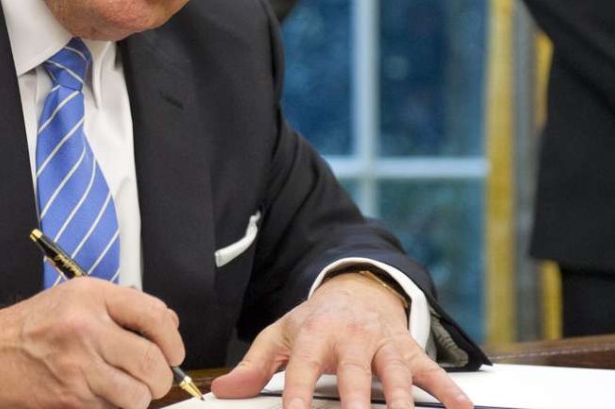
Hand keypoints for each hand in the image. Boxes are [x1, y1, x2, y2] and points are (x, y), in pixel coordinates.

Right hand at [0, 278, 184, 407]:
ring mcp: (79, 366)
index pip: (154, 316)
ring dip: (140, 397)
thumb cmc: (31, 327)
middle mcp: (87, 328)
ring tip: (127, 388)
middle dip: (161, 377)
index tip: (173, 351)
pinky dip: (116, 407)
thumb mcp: (75, 298)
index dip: (172, 339)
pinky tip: (102, 394)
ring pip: (138, 394)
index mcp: (92, 296)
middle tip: (154, 377)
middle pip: (152, 361)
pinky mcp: (71, 398)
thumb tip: (167, 322)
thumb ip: (122, 306)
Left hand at [210, 273, 472, 408]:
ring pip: (395, 376)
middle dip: (357, 406)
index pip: (304, 371)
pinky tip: (462, 408)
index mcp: (316, 335)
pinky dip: (448, 389)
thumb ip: (254, 366)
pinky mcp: (408, 350)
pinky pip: (430, 371)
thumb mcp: (281, 336)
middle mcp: (352, 339)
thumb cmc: (315, 320)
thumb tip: (223, 391)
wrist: (356, 288)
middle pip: (355, 378)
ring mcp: (383, 344)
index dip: (299, 398)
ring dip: (400, 403)